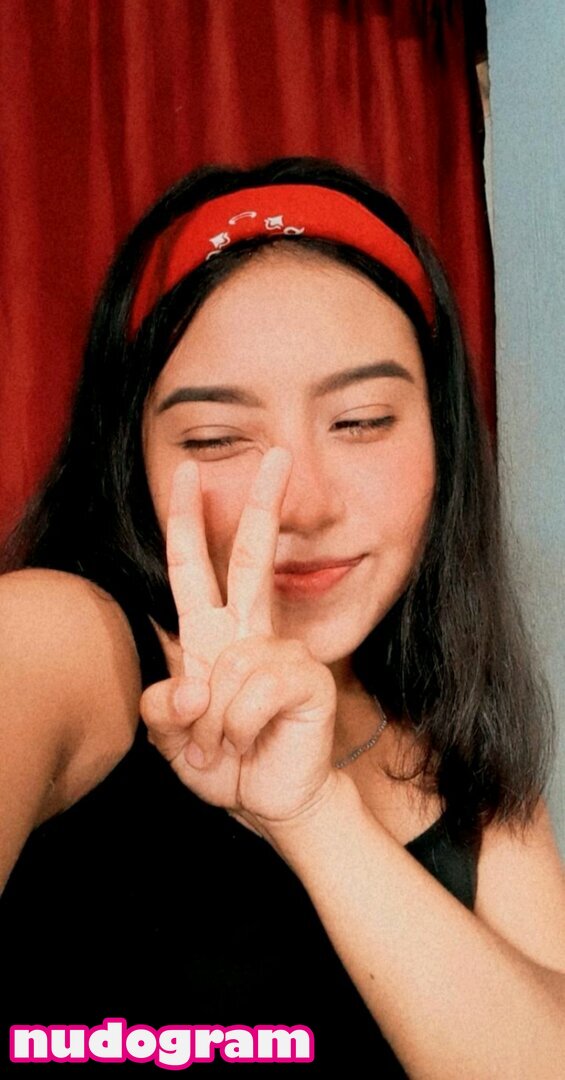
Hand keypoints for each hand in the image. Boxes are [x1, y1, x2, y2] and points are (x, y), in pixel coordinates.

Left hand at [140, 448, 337, 833]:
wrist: (275, 800)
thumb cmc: (227, 763)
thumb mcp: (175, 739)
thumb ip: (164, 712)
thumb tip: (188, 687)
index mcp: (215, 636)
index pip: (196, 567)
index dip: (188, 520)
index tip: (190, 471)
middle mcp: (250, 634)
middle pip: (253, 558)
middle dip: (261, 506)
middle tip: (277, 455)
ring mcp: (282, 653)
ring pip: (226, 666)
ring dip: (214, 721)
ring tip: (224, 747)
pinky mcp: (308, 679)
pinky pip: (253, 691)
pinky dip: (240, 727)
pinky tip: (252, 742)